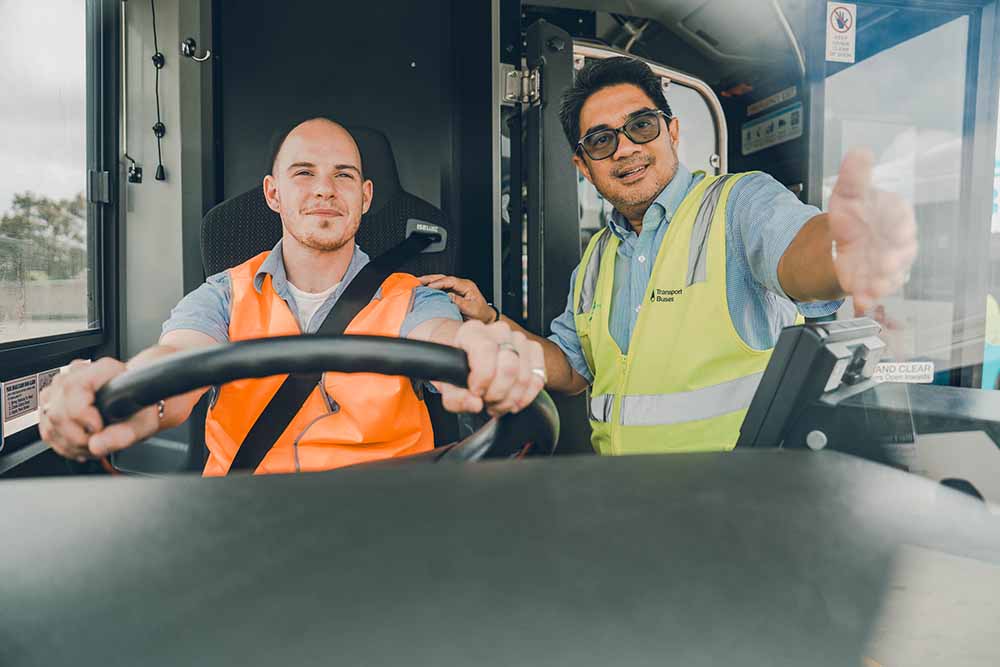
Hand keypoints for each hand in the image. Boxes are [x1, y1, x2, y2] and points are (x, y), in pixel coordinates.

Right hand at [39, 357, 158, 460]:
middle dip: (78, 437)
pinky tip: (81, 445)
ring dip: (71, 443)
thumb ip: (123, 435)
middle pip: (58, 411)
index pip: (73, 389)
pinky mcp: (51, 402)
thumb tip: (96, 445)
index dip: (82, 415)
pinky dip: (63, 444)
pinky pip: (46, 428)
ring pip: (49, 422)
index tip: (98, 428)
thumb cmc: (139, 407)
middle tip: (98, 442)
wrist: (135, 403)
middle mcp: (77, 373)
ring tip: (92, 444)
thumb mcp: (143, 424)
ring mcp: (60, 387)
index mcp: (103, 370)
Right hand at [419, 274, 495, 323]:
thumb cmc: (480, 314)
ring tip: (417, 282)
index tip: (429, 286)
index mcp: (467, 286)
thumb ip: (459, 302)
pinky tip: (424, 288)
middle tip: (418, 280)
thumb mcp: (471, 309)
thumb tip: (448, 296)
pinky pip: (441, 287)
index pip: (450, 281)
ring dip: (429, 281)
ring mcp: (457, 287)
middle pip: (444, 278)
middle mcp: (462, 284)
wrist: (485, 317)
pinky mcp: (453, 292)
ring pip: (441, 280)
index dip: (439, 283)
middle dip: (430, 278)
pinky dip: (432, 286)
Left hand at [435, 320, 545, 416]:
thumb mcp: (444, 384)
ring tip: (497, 402)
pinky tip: (511, 400)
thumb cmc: (455, 366)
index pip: (486, 350)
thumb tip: (475, 404)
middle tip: (486, 400)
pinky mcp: (533, 351)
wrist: (464, 354)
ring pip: (525, 375)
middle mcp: (498, 331)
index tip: (476, 391)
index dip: (483, 378)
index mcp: (473, 332)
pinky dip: (526, 396)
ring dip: (511, 398)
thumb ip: (454, 397)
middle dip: (498, 393)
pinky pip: (538, 378)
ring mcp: (518, 340)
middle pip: (509, 366)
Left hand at [828, 148, 917, 313]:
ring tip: (871, 287)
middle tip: (884, 263)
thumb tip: (859, 153)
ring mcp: (888, 264)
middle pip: (901, 251)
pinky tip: (860, 302)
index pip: (901, 218)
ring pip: (890, 275)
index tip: (893, 229)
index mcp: (895, 216)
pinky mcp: (875, 282)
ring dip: (881, 283)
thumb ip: (855, 176)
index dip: (898, 224)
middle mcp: (897, 242)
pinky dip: (867, 298)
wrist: (843, 241)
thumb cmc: (853, 216)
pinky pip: (874, 292)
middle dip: (893, 258)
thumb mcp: (848, 194)